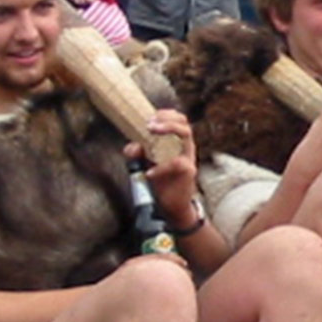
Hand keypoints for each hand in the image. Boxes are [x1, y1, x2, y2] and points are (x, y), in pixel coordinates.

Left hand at [125, 109, 200, 225]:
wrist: (172, 206)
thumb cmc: (161, 182)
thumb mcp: (145, 165)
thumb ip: (137, 154)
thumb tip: (132, 146)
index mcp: (177, 143)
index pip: (178, 120)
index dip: (166, 114)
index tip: (150, 116)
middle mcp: (185, 148)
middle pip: (184, 123)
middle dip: (167, 119)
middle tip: (150, 124)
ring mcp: (189, 158)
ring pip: (185, 135)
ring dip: (168, 129)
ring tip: (151, 131)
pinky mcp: (189, 172)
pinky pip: (176, 163)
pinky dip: (161, 166)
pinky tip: (149, 173)